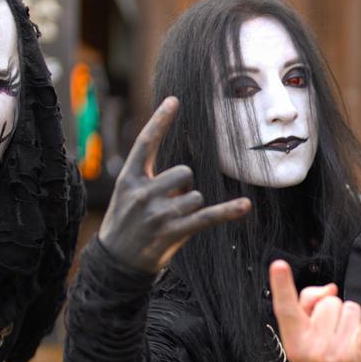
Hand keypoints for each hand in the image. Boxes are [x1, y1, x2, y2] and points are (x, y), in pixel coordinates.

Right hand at [97, 97, 251, 272]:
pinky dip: (228, 211)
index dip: (160, 120)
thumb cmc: (125, 222)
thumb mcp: (127, 193)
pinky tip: (245, 205)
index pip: (145, 143)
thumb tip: (183, 168)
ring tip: (173, 219)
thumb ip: (148, 175)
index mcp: (128, 178)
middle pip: (184, 172)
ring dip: (191, 206)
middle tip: (169, 203)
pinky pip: (207, 217)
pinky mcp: (173, 232)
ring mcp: (157, 214)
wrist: (115, 261)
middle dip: (184, 186)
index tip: (175, 100)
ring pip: (195, 196)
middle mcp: (141, 193)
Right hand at [270, 261, 360, 361]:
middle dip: (334, 312)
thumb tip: (330, 289)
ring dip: (353, 320)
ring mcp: (338, 352)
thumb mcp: (304, 341)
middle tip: (334, 335)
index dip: (282, 285)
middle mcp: (314, 347)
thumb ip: (307, 308)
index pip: (286, 309)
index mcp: (295, 342)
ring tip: (349, 341)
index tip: (279, 265)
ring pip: (349, 308)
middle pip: (328, 302)